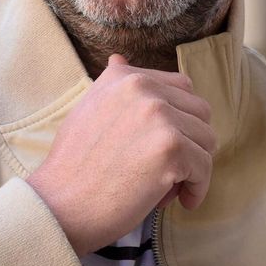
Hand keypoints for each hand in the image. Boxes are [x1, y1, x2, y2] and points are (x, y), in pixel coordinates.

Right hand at [29, 54, 215, 254]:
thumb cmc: (73, 167)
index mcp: (125, 77)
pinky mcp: (171, 149)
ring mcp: (158, 116)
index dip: (180, 121)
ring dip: (193, 167)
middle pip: (200, 112)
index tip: (164, 146)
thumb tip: (120, 60)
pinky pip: (205, 168)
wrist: (59, 205)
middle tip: (166, 170)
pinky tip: (180, 200)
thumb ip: (112, 88)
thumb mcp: (87, 111)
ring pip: (206, 140)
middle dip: (190, 143)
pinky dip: (197, 189)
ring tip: (165, 186)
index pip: (181, 88)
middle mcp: (143, 88)